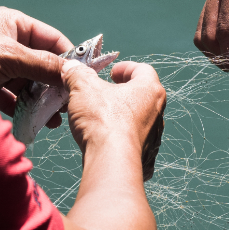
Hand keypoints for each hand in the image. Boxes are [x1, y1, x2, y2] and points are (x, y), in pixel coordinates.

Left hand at [0, 7, 76, 113]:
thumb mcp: (9, 57)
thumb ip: (43, 65)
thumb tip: (72, 73)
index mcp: (12, 23)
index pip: (52, 38)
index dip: (69, 57)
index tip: (84, 78)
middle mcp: (5, 40)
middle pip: (40, 63)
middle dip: (54, 84)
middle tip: (69, 104)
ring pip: (27, 82)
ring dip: (40, 99)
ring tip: (54, 118)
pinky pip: (11, 96)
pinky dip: (23, 108)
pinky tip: (35, 121)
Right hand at [66, 55, 164, 180]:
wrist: (112, 161)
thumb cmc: (103, 121)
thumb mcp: (83, 88)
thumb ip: (77, 74)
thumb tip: (71, 68)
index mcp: (149, 89)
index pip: (143, 69)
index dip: (125, 68)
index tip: (111, 72)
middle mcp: (157, 111)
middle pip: (142, 94)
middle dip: (123, 92)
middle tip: (105, 93)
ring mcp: (154, 134)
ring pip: (139, 118)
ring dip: (123, 115)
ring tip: (102, 117)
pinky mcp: (147, 154)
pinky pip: (135, 140)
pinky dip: (122, 136)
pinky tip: (105, 138)